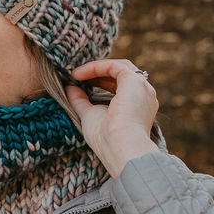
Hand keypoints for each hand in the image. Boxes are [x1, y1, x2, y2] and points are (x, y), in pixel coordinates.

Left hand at [66, 59, 158, 177]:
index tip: (79, 83)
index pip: (120, 86)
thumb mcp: (90, 117)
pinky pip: (114, 66)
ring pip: (120, 67)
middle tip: (77, 76)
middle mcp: (144, 96)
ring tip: (76, 75)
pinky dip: (96, 67)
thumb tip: (70, 87)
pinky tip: (78, 75)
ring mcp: (142, 88)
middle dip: (99, 73)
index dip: (99, 81)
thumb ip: (81, 101)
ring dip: (96, 68)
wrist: (120, 147)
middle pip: (122, 74)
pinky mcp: (134, 81)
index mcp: (138, 106)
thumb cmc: (107, 140)